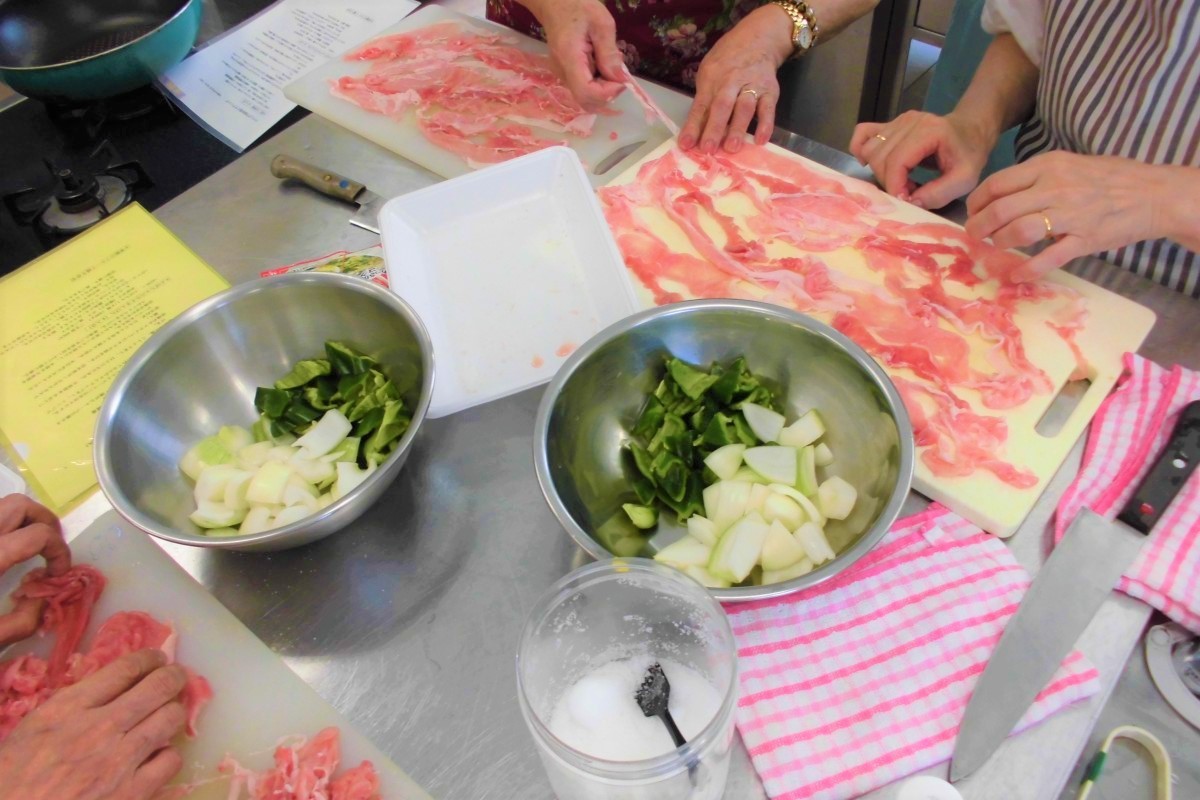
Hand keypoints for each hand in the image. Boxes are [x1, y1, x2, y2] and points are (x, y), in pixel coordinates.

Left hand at [0, 493, 70, 646]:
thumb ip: (22, 622)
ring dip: (24, 522)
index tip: (58, 575)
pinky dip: (4, 528)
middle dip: (45, 523)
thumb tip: (43, 599)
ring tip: (29, 547)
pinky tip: (5, 553)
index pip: (39, 535)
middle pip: (21, 505)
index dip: (59, 552)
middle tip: (49, 551)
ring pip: (3, 506)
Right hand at [0, 649, 187, 799]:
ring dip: (172, 713)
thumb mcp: (31, 730)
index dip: (148, 659)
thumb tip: (107, 689)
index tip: (156, 659)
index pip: (124, 669)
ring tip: (167, 714)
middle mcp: (99, 729)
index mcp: (67, 710)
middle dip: (173, 676)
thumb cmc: (11, 780)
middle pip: (157, 687)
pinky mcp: (132, 793)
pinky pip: (170, 761)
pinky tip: (157, 757)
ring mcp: (119, 761)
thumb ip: (70, 707)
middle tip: (175, 677)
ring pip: (170, 719)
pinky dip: (167, 756)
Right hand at [523, 0, 625, 109]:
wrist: (554, 3)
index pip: (587, 93)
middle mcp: (562, 73)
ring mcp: (562, 76)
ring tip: (609, 64)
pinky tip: (601, 64)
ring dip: (604, 88)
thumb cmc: (578, 7)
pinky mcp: (565, 75)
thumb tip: (620, 78)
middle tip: (618, 72)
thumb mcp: (601, 23)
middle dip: (607, 93)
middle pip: (586, 100)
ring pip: (586, 97)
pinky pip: (583, 88)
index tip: (621, 79)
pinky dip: (597, 83)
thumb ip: (609, 52)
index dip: (608, 93)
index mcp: (569, 58)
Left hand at [680, 5, 792, 152]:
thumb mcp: (709, 73)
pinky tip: (761, 140)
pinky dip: (766, 124)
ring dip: (738, 128)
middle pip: (722, 106)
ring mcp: (752, 86)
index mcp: (712, 79)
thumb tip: (696, 131)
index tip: (686, 145)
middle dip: (714, 128)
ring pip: (744, 108)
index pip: (700, 105)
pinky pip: (768, 109)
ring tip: (731, 148)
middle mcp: (731, 81)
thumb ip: (704, 99)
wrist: (757, 39)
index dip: (693, 126)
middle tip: (708, 149)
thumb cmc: (727, 62)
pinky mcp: (770, 91)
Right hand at [849, 110, 993, 207]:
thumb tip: (908, 202)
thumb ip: (938, 194)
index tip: (904, 200)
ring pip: (870, 150)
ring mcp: (897, 121)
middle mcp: (909, 122)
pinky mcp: (890, 124)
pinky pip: (863, 134)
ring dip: (880, 172)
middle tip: (909, 190)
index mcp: (929, 131)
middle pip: (880, 158)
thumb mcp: (965, 180)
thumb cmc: (969, 155)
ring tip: (902, 179)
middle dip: (889, 181)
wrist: (971, 131)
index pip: (897, 161)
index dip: (895, 186)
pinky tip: (871, 164)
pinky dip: (861, 151)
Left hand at [965, 152, 1167, 280]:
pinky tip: (1016, 275)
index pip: (997, 184)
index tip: (972, 213)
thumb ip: (1036, 177)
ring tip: (995, 247)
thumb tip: (999, 196)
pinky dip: (1027, 270)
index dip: (977, 202)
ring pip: (1018, 231)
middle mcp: (1055, 188)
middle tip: (975, 235)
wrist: (1151, 194)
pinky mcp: (1084, 240)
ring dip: (999, 243)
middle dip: (978, 226)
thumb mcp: (1068, 164)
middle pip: (1001, 210)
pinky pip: (1048, 258)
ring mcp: (1070, 215)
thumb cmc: (1107, 178)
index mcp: (1047, 166)